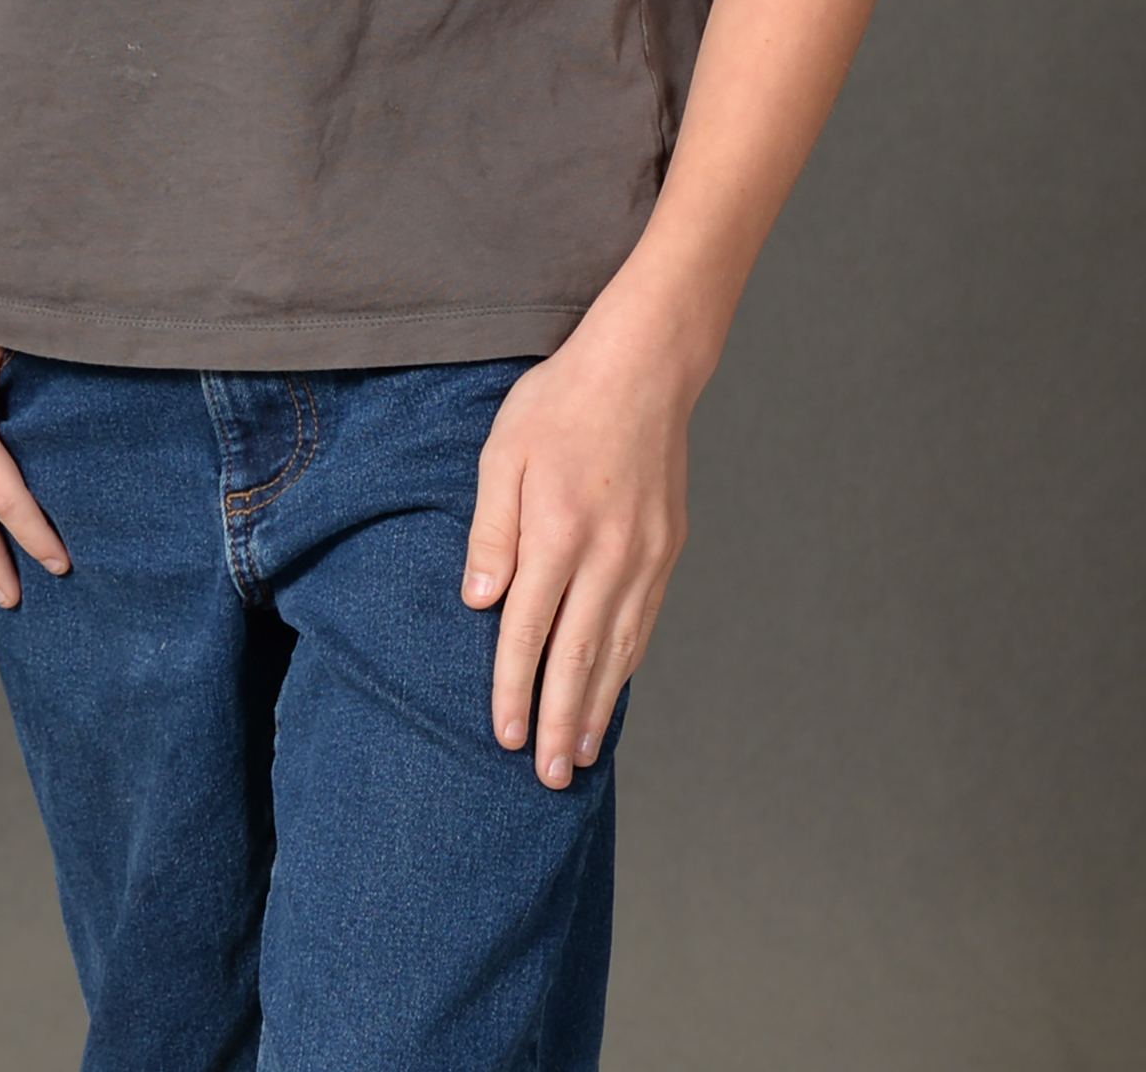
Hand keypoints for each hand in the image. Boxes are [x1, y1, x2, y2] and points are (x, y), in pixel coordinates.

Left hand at [461, 315, 691, 785]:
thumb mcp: (501, 453)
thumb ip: (489, 532)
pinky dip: (625, 666)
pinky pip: (642, 623)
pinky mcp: (667, 551)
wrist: (643, 369)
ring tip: (576, 754)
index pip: (528, 632)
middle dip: (556, 722)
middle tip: (544, 776)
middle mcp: (607, 556)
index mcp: (557, 534)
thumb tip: (478, 604)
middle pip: (577, 657)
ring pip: (617, 651)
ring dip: (595, 707)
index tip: (501, 735)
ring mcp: (644, 557)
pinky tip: (610, 692)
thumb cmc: (559, 404)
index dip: (512, 689)